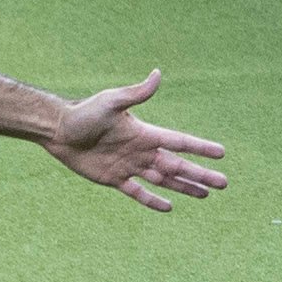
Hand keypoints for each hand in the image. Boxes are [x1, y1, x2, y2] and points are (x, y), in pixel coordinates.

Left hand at [46, 71, 227, 210]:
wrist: (58, 130)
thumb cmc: (83, 113)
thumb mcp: (111, 102)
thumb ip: (136, 94)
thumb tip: (158, 74)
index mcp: (145, 133)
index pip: (179, 142)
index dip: (200, 148)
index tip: (222, 153)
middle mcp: (141, 151)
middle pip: (177, 166)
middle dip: (200, 174)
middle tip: (223, 183)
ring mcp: (128, 166)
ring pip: (163, 181)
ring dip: (184, 187)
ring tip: (205, 194)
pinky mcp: (113, 179)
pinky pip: (137, 192)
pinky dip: (152, 200)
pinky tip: (168, 207)